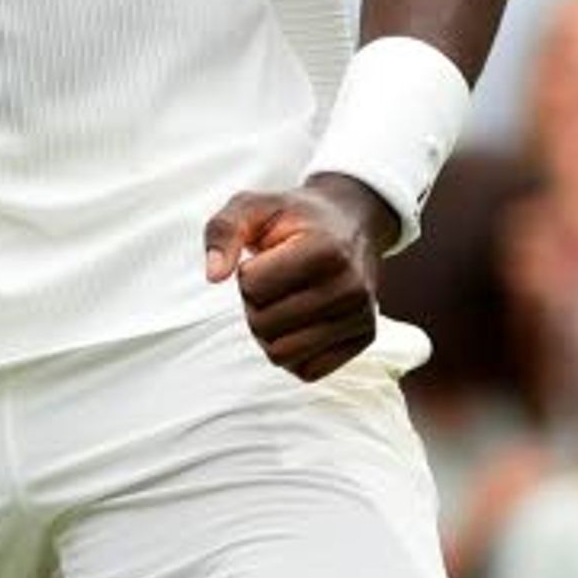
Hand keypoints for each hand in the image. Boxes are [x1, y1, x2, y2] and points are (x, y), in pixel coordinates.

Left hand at [203, 175, 387, 380]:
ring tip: (284, 301)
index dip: (247, 272)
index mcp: (327, 250)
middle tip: (273, 281)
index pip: (252, 287)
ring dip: (269, 331)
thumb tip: (214, 276)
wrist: (352, 223)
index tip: (267, 256)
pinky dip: (292, 351)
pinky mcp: (363, 339)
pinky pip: (306, 370)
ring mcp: (361, 316)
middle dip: (255, 304)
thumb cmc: (296, 216)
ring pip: (282, 354)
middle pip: (263, 324)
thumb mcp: (253, 206)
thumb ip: (224, 231)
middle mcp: (351, 287)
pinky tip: (300, 321)